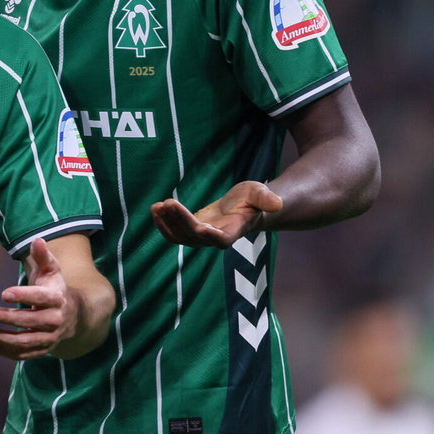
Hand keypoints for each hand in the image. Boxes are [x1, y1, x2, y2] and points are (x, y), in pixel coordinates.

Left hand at [0, 239, 79, 360]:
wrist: (72, 316)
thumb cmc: (55, 288)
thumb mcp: (52, 270)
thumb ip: (43, 256)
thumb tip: (37, 240)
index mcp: (57, 299)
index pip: (41, 298)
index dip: (23, 296)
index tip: (4, 293)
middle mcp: (54, 321)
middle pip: (28, 322)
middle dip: (5, 317)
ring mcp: (48, 338)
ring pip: (24, 342)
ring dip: (1, 338)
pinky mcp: (41, 350)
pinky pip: (22, 355)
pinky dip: (4, 350)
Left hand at [150, 181, 283, 247]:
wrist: (244, 205)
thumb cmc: (254, 200)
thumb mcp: (261, 194)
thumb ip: (267, 199)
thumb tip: (277, 204)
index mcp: (233, 231)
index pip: (219, 239)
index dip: (208, 235)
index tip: (199, 226)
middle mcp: (215, 238)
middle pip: (194, 236)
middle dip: (180, 220)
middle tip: (168, 202)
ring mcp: (202, 237)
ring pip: (181, 237)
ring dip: (167, 223)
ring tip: (157, 206)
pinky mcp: (191, 231)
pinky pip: (174, 233)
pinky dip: (163, 223)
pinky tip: (155, 209)